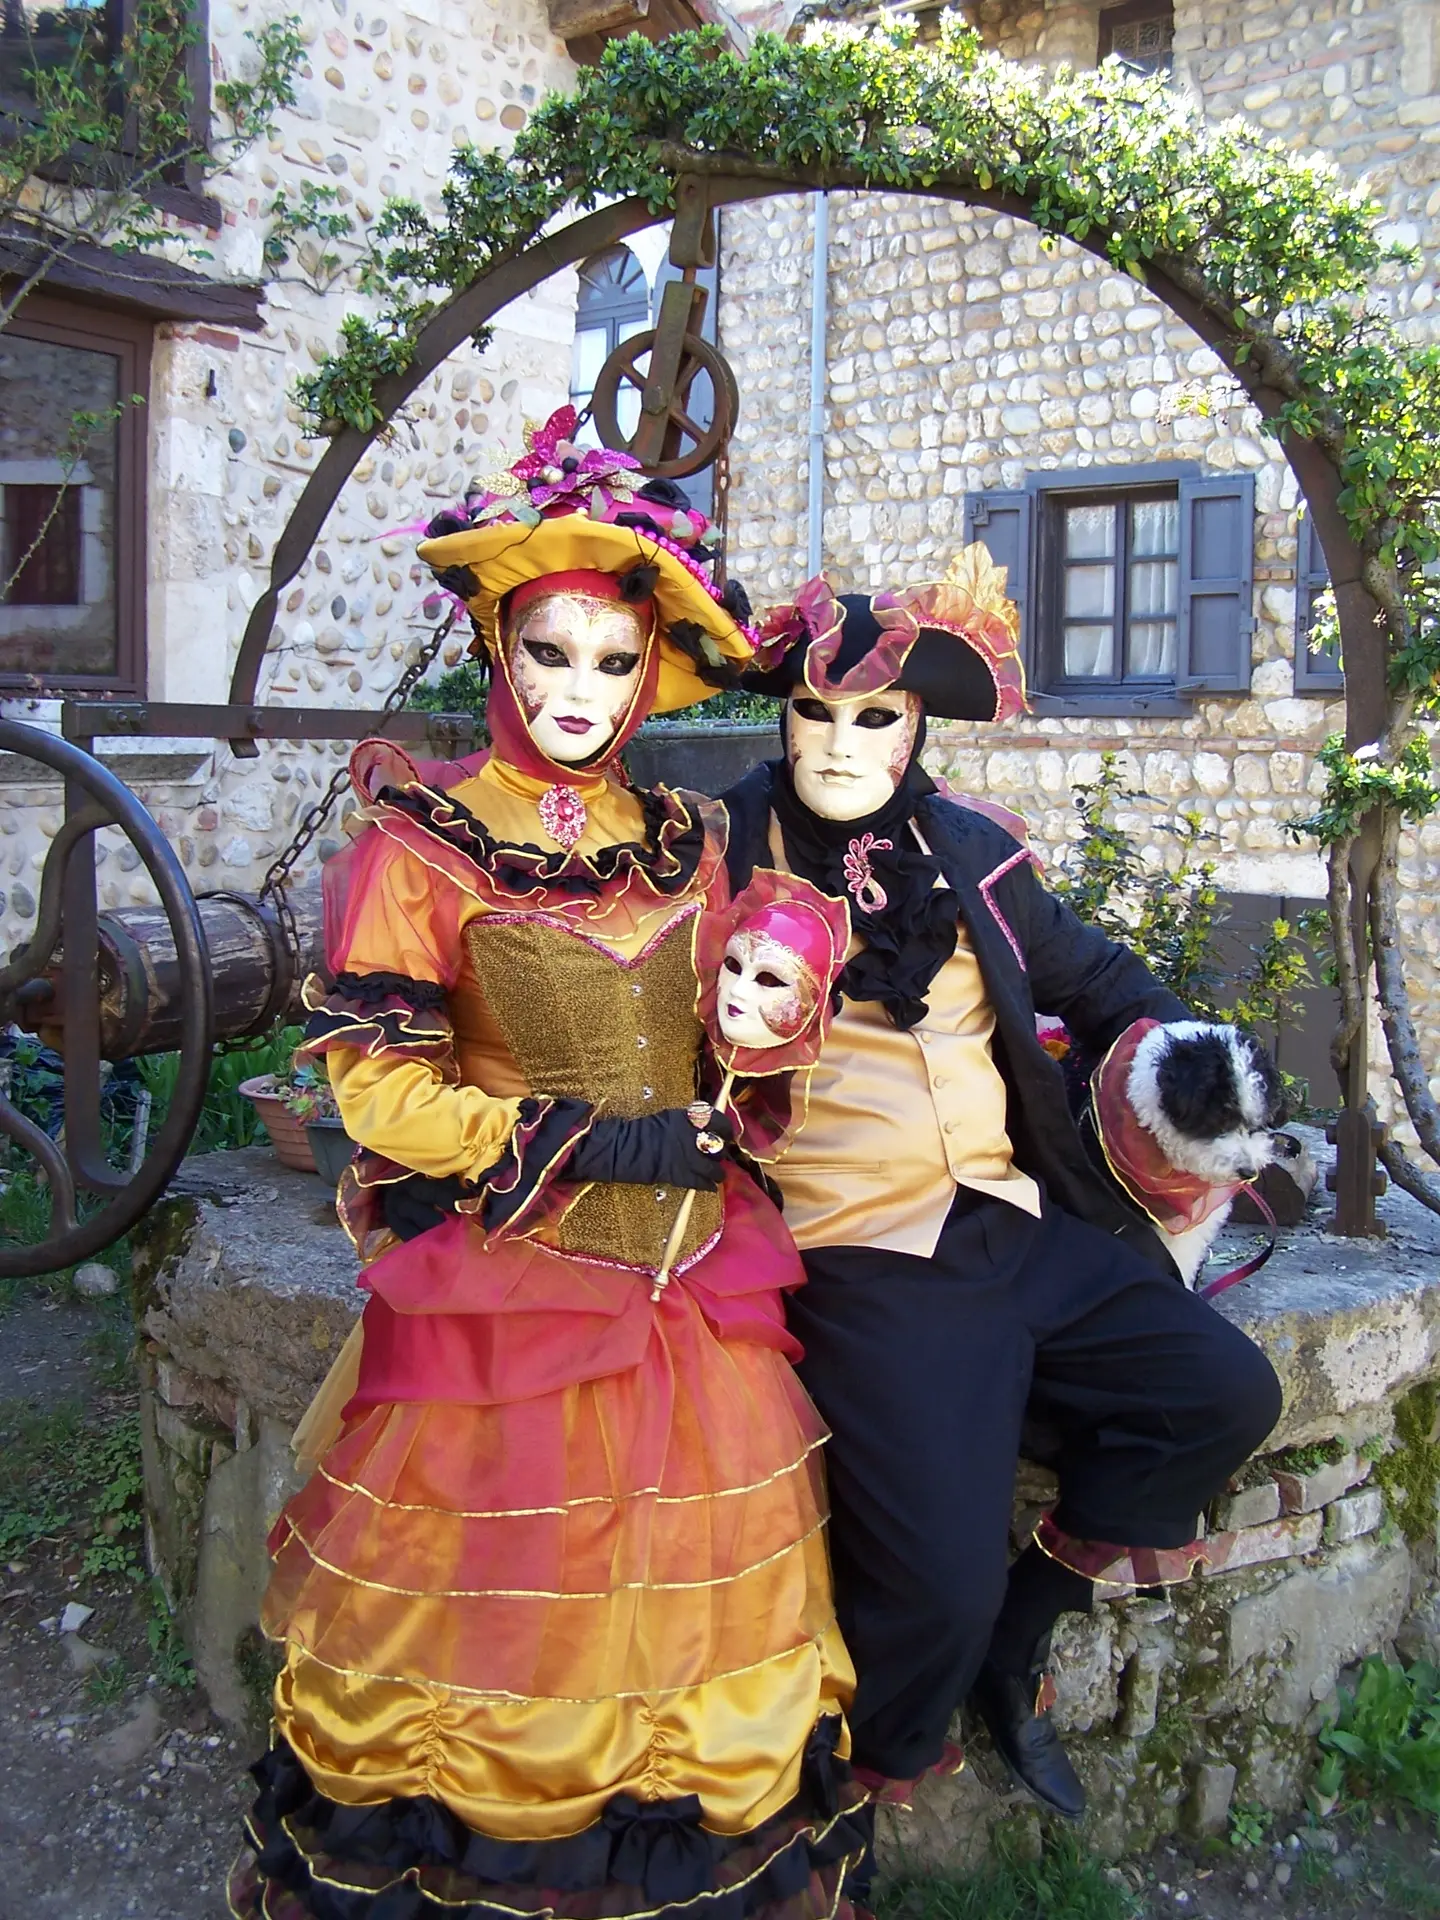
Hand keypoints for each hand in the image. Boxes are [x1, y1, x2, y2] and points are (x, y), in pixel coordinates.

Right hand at [566, 1106, 735, 1190]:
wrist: (627, 1148)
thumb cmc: (644, 1131)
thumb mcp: (670, 1117)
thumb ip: (689, 1122)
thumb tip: (703, 1127)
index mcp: (690, 1119)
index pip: (719, 1122)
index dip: (726, 1129)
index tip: (727, 1134)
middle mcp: (693, 1137)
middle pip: (718, 1147)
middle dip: (720, 1153)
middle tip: (719, 1155)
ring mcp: (688, 1158)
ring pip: (714, 1168)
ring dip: (718, 1173)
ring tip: (718, 1175)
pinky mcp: (682, 1175)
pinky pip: (702, 1183)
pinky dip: (707, 1186)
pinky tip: (708, 1186)